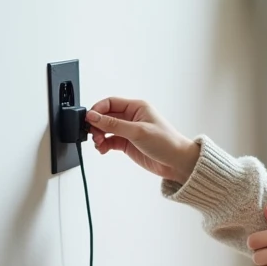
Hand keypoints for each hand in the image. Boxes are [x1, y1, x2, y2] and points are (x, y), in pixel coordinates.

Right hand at [85, 97, 199, 183]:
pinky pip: (109, 141)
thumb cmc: (166, 143)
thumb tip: (93, 116)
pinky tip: (103, 149)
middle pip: (106, 116)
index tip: (89, 119)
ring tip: (99, 144)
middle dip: (97, 125)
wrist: (177, 163)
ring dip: (99, 136)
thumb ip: (113, 124)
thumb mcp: (138, 131)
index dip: (97, 110)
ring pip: (106, 129)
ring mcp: (129, 131)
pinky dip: (103, 145)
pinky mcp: (127, 144)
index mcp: (137, 107)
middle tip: (94, 135)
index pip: (110, 102)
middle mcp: (132, 117)